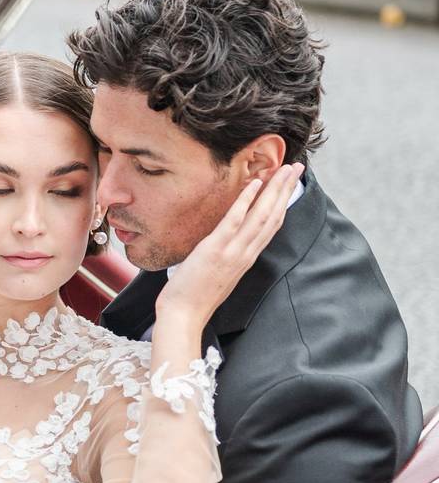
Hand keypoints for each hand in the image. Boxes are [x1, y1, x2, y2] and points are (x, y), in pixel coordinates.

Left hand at [155, 163, 305, 334]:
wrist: (183, 315)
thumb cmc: (196, 296)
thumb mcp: (220, 273)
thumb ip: (230, 256)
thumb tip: (231, 241)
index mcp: (247, 258)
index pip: (272, 226)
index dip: (283, 203)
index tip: (291, 184)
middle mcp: (246, 253)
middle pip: (273, 216)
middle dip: (286, 190)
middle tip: (297, 167)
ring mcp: (233, 251)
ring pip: (261, 216)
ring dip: (274, 190)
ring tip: (284, 169)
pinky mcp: (216, 249)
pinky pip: (234, 220)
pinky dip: (246, 201)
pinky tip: (254, 183)